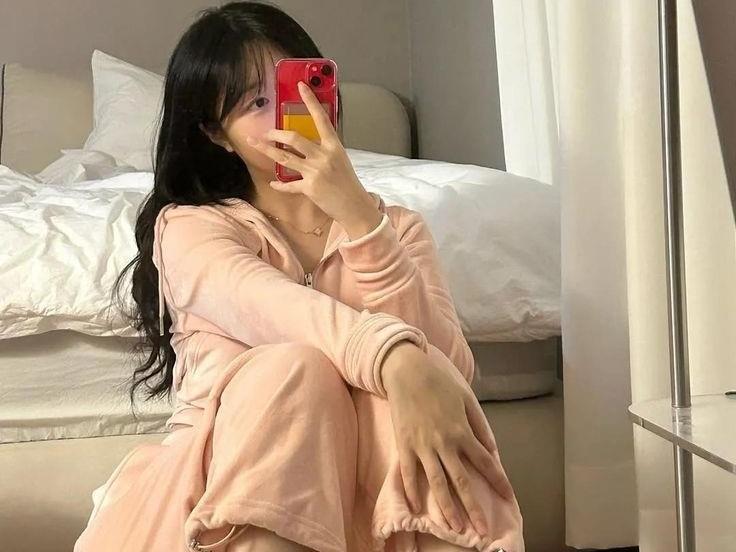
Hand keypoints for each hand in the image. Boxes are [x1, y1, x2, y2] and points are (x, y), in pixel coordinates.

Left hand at [245, 80, 375, 228]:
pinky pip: (289, 185)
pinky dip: (280, 185)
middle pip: (294, 138)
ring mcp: (315, 172)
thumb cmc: (348, 183)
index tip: (300, 86)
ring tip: (254, 143)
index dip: (310, 100)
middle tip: (266, 133)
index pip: (321, 118)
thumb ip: (324, 149)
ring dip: (266, 150)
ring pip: (284, 157)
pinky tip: (273, 183)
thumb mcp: (340, 160)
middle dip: (275, 133)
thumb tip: (306, 143)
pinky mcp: (309, 188)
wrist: (354, 206)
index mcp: (334, 146)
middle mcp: (324, 156)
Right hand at [381, 342, 514, 535]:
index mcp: (462, 431)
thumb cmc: (439, 384)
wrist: (407, 372)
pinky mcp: (404, 445)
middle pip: (462, 481)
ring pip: (437, 483)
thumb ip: (480, 426)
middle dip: (473, 508)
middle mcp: (445, 443)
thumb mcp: (466, 399)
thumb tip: (492, 450)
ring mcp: (423, 446)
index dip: (498, 481)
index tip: (508, 498)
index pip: (485, 462)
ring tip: (456, 527)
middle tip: (481, 531)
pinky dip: (412, 490)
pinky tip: (418, 507)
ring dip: (447, 508)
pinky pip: (409, 473)